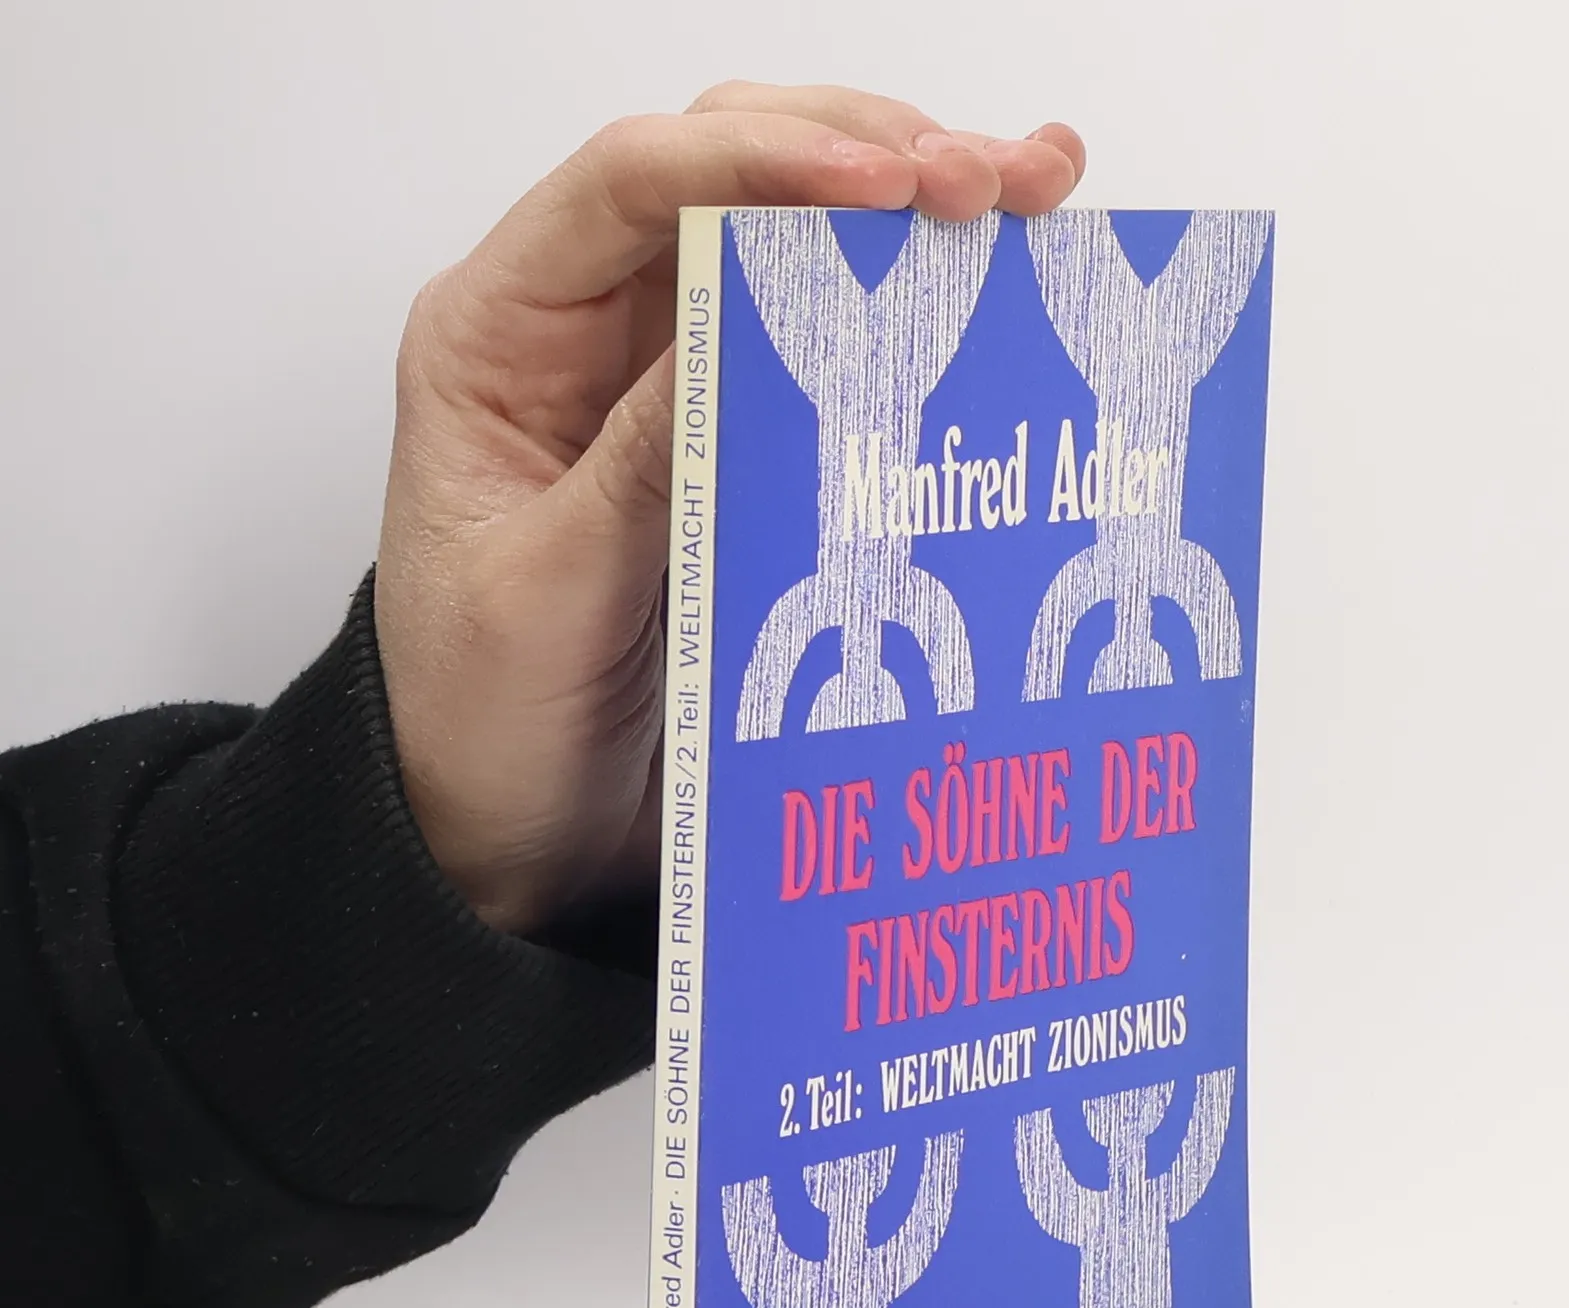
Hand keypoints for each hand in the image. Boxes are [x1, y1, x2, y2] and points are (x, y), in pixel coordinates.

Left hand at [373, 82, 1085, 934]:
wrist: (503, 831)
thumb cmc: (481, 722)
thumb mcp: (552, 598)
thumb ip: (644, 467)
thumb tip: (750, 337)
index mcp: (497, 340)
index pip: (629, 185)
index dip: (762, 159)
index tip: (886, 187)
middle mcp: (583, 334)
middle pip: (724, 174)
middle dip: (862, 155)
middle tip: (985, 185)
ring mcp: (661, 381)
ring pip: (788, 240)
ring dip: (907, 207)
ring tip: (1026, 195)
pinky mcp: (728, 443)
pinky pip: (822, 349)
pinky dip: (907, 309)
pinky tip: (995, 279)